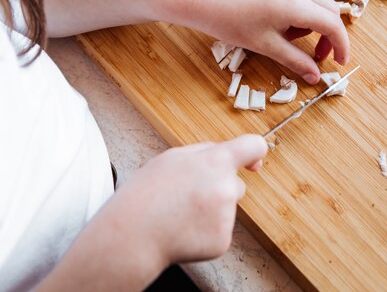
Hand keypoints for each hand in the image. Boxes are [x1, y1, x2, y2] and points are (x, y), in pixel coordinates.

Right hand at [110, 135, 267, 266]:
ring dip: (210, 210)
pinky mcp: (222, 240)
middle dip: (218, 187)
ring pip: (226, 209)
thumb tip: (227, 154)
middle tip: (186, 195)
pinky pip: (219, 230)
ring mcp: (226, 216)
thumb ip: (204, 152)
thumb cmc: (147, 194)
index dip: (255, 152)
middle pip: (236, 185)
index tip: (253, 161)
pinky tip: (184, 228)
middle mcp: (226, 188)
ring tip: (179, 212)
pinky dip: (205, 231)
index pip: (253, 147)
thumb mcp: (172, 157)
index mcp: (216, 162)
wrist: (132, 234)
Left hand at [182, 0, 349, 83]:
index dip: (341, 46)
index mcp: (297, 5)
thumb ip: (294, 60)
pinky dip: (300, 13)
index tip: (339, 63)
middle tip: (316, 56)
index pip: (333, 25)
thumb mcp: (265, 46)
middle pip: (330, 11)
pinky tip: (278, 25)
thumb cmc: (230, 22)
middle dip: (329, 35)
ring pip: (315, 3)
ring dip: (313, 24)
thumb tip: (315, 77)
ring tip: (286, 39)